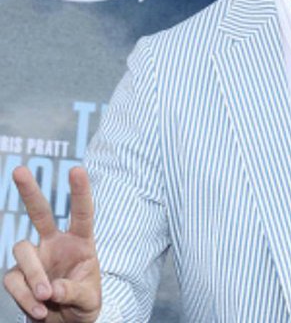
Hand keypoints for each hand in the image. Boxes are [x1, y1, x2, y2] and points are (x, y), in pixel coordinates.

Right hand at [3, 166, 101, 322]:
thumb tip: (52, 289)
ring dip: (33, 275)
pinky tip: (39, 310)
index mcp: (80, 241)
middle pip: (40, 212)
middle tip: (18, 170)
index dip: (80, 192)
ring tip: (46, 298)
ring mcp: (35, 257)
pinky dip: (24, 297)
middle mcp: (56, 243)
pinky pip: (13, 280)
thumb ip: (73, 292)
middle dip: (29, 191)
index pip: (82, 213)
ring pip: (22, 249)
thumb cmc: (83, 303)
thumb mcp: (89, 300)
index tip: (77, 169)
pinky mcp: (18, 276)